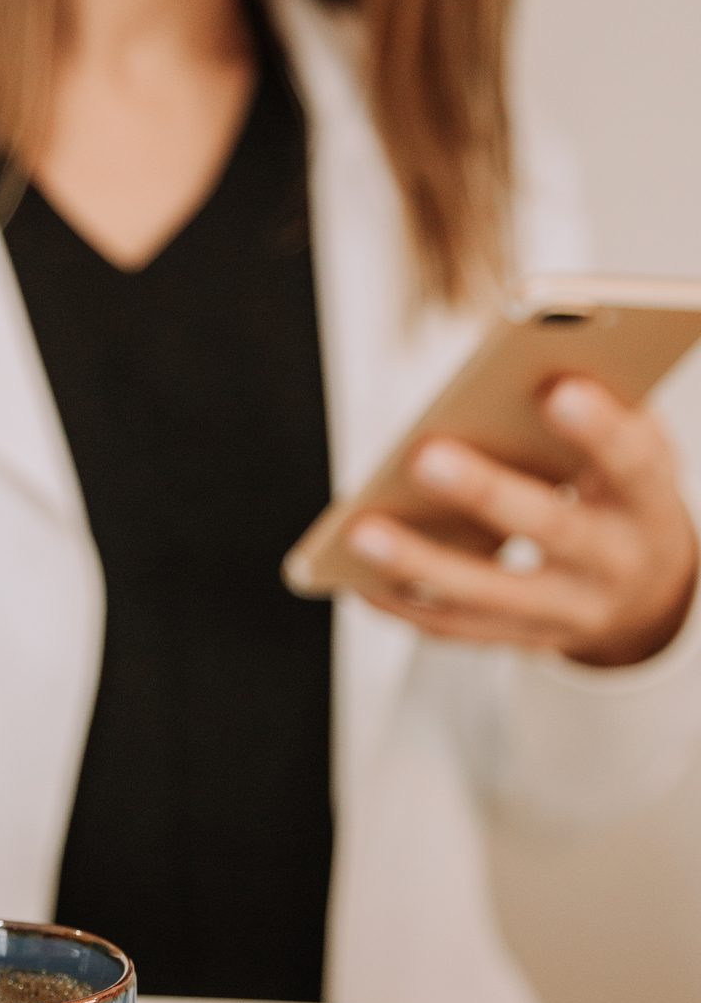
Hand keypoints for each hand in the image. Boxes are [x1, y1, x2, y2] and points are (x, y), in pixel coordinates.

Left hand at [345, 378, 698, 666]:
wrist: (646, 595)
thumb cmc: (621, 493)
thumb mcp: (633, 450)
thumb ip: (598, 411)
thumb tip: (532, 363)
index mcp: (648, 504)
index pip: (632, 464)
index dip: (598, 430)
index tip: (556, 388)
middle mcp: (614, 565)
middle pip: (553, 530)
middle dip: (487, 493)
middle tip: (425, 456)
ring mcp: (567, 612)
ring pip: (489, 593)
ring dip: (420, 564)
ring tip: (359, 531)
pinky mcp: (520, 639)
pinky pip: (454, 628)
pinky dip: (402, 603)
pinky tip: (355, 574)